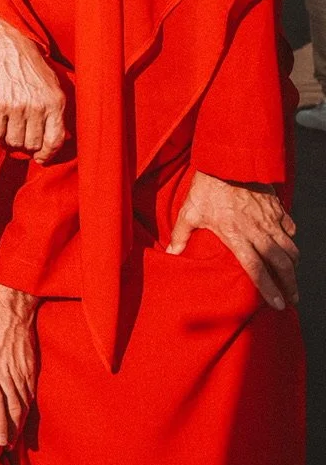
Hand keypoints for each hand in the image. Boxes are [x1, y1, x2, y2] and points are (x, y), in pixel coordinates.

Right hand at [0, 16, 65, 162]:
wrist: (8, 46)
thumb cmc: (33, 66)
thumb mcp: (54, 86)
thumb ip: (57, 113)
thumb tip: (61, 139)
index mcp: (55, 103)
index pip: (54, 141)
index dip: (47, 155)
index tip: (41, 158)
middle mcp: (38, 106)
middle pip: (32, 144)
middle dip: (27, 147)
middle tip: (22, 140)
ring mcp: (17, 106)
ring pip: (14, 141)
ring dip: (11, 142)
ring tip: (10, 135)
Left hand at [0, 280, 37, 445]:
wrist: (11, 301)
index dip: (0, 423)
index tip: (0, 441)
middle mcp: (7, 372)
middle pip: (14, 408)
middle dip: (12, 430)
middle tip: (8, 446)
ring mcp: (21, 369)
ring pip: (25, 402)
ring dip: (22, 421)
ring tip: (17, 437)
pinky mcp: (31, 365)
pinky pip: (32, 391)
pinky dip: (30, 406)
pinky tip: (27, 415)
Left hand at [167, 171, 298, 309]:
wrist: (227, 160)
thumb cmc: (206, 187)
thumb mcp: (190, 212)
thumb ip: (181, 235)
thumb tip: (170, 252)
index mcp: (237, 236)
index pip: (257, 270)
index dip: (269, 289)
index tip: (278, 304)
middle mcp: (257, 231)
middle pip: (280, 264)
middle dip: (290, 284)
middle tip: (293, 298)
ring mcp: (269, 219)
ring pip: (290, 248)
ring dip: (293, 265)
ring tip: (293, 277)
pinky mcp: (276, 207)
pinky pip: (290, 227)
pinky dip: (291, 239)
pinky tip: (289, 245)